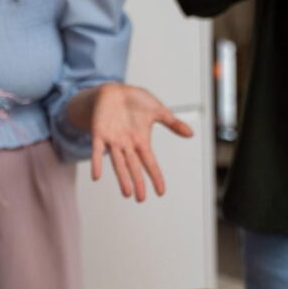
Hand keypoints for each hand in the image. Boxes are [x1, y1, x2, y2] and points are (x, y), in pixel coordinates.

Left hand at [88, 84, 192, 201]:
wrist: (114, 90)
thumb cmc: (136, 101)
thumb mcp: (158, 110)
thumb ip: (172, 123)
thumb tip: (191, 134)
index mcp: (141, 141)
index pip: (150, 162)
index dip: (155, 177)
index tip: (160, 192)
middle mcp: (127, 144)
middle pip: (133, 167)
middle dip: (137, 182)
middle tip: (140, 199)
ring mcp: (113, 140)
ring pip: (117, 163)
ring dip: (122, 178)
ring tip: (126, 193)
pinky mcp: (99, 134)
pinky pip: (97, 151)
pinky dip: (97, 163)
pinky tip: (96, 176)